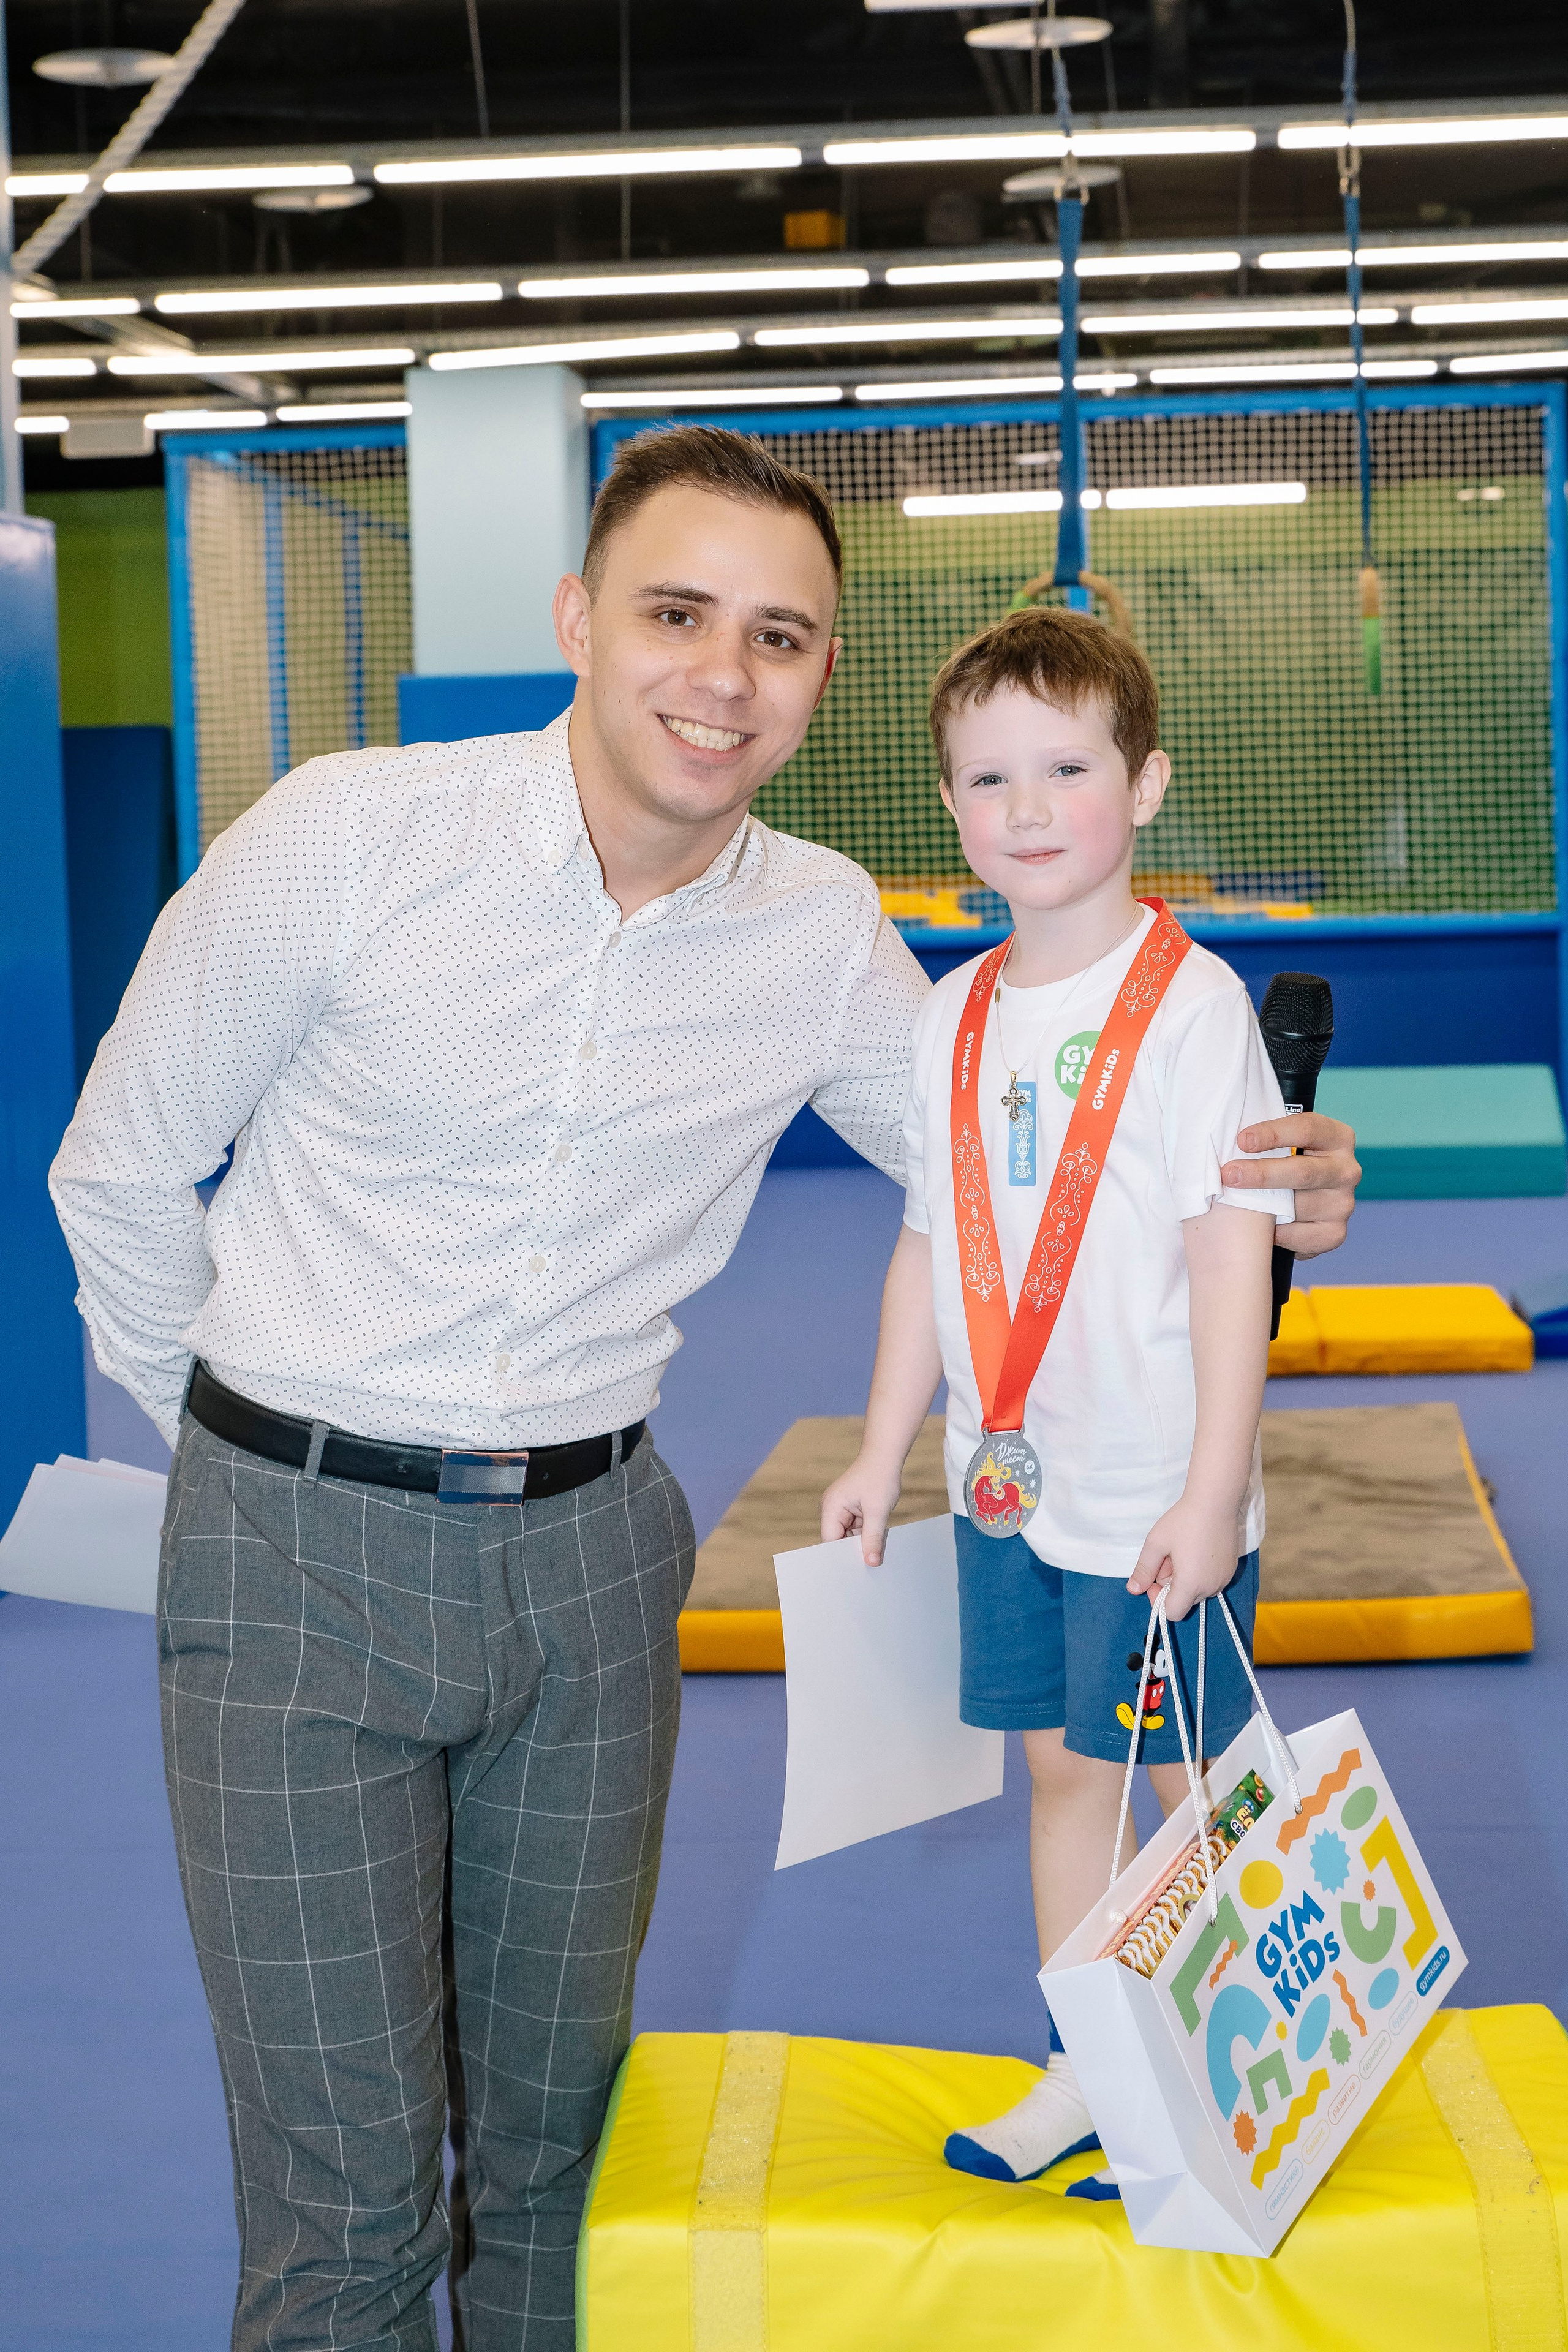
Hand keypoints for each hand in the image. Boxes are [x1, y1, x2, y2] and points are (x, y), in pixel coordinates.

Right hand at [821, 1452, 903, 1565]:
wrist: (885, 1457)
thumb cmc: (879, 1478)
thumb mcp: (878, 1511)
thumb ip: (873, 1538)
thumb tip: (871, 1562)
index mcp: (831, 1508)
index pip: (829, 1541)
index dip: (839, 1557)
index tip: (853, 1573)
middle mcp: (832, 1510)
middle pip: (837, 1541)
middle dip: (852, 1551)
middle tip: (868, 1567)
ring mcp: (841, 1510)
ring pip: (848, 1538)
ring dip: (861, 1543)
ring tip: (875, 1554)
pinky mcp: (851, 1511)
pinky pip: (855, 1530)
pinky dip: (866, 1536)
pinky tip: (876, 1541)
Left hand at [1128, 1493, 1241, 1621]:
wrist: (1216, 1500)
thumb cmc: (1183, 1520)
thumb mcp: (1156, 1543)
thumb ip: (1144, 1569)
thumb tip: (1133, 1589)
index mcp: (1191, 1584)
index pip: (1173, 1613)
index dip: (1158, 1600)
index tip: (1154, 1578)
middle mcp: (1211, 1587)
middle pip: (1185, 1600)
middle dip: (1170, 1585)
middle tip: (1167, 1557)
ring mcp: (1224, 1578)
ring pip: (1197, 1590)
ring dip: (1185, 1578)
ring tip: (1182, 1550)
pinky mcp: (1231, 1569)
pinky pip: (1210, 1580)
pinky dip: (1200, 1572)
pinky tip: (1196, 1548)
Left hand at [1222, 1111, 1359, 1260]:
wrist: (1302, 1202)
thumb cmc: (1285, 1163)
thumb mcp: (1283, 1143)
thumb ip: (1266, 1139)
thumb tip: (1229, 1143)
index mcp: (1337, 1137)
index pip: (1307, 1129)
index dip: (1273, 1133)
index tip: (1243, 1141)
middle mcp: (1346, 1170)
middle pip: (1303, 1172)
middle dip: (1262, 1174)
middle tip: (1230, 1175)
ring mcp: (1343, 1204)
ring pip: (1297, 1207)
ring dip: (1264, 1208)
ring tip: (1238, 1204)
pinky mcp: (1335, 1233)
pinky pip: (1300, 1236)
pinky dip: (1277, 1233)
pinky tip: (1263, 1227)